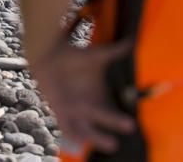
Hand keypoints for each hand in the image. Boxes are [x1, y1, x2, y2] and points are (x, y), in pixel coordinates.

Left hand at [28, 39, 135, 154]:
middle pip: (102, 122)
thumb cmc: (75, 57)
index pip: (111, 114)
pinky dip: (72, 135)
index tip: (132, 124)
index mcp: (98, 98)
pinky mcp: (60, 111)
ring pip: (86, 130)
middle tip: (128, 128)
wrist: (50, 55)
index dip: (120, 120)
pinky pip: (66, 127)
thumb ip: (115, 51)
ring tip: (106, 143)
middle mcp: (87, 107)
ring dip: (95, 137)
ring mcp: (74, 111)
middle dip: (113, 126)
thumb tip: (132, 40)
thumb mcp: (97, 56)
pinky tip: (79, 142)